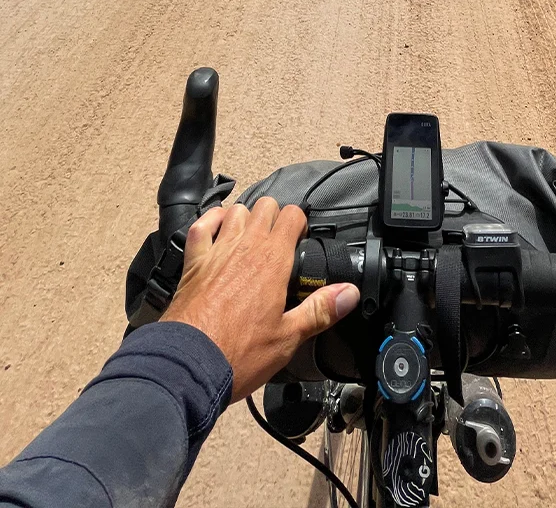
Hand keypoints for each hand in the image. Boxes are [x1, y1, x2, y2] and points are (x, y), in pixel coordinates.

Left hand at [161, 198, 359, 400]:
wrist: (189, 364)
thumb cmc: (240, 353)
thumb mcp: (289, 337)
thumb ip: (321, 310)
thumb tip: (350, 293)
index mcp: (274, 260)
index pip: (293, 216)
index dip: (300, 224)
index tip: (300, 242)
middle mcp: (246, 246)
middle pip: (266, 206)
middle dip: (275, 217)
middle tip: (278, 241)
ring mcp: (217, 249)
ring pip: (236, 210)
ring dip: (246, 218)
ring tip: (250, 238)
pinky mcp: (193, 261)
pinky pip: (201, 225)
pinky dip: (211, 221)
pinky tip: (218, 230)